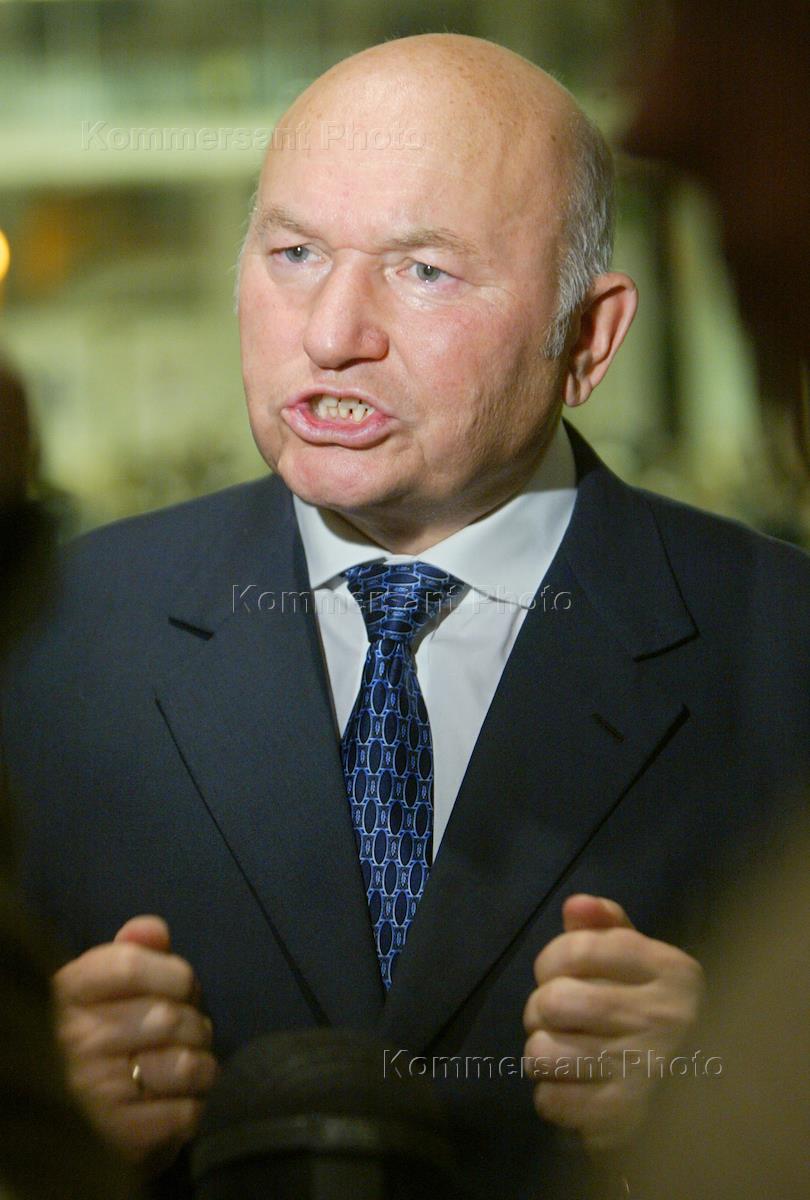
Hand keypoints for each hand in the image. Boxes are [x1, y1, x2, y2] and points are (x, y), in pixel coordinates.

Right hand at [54, 915, 217, 1172]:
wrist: (73, 1129)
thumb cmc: (98, 1044)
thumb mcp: (101, 992)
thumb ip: (129, 955)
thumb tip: (154, 929)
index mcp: (65, 998)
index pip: (129, 965)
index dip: (172, 972)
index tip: (181, 987)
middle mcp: (72, 1043)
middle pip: (168, 1014)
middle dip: (194, 1023)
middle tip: (186, 1034)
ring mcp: (94, 1092)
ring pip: (186, 1063)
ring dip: (201, 1066)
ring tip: (185, 1069)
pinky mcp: (120, 1137)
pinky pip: (188, 1110)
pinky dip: (194, 1105)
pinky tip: (177, 1103)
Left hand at [523, 895, 703, 1150]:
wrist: (713, 1101)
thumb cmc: (662, 1019)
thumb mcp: (645, 964)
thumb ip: (608, 930)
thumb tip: (576, 906)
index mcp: (671, 971)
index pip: (577, 950)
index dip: (550, 961)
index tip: (556, 975)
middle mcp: (663, 1018)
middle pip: (554, 1001)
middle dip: (540, 1010)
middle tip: (556, 1020)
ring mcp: (645, 1072)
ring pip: (545, 1053)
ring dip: (541, 1054)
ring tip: (560, 1054)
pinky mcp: (626, 1120)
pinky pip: (553, 1100)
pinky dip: (551, 1096)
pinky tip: (572, 1089)